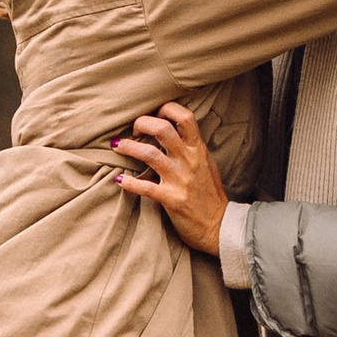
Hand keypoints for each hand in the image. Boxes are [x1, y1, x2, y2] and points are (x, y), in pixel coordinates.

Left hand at [113, 100, 229, 253]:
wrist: (219, 226)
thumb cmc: (211, 195)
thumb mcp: (207, 164)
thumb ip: (192, 147)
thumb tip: (174, 132)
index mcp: (198, 150)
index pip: (184, 117)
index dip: (165, 110)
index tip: (153, 114)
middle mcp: (189, 161)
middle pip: (163, 129)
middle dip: (142, 123)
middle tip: (133, 129)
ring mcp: (180, 180)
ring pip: (149, 154)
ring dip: (128, 147)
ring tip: (117, 146)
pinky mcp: (171, 199)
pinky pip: (145, 187)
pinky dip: (129, 183)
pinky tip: (120, 180)